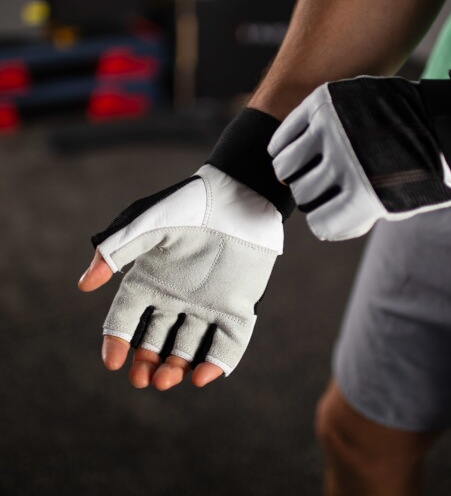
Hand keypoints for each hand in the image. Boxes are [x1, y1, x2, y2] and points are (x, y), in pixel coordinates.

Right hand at [79, 164, 282, 389]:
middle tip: (142, 379)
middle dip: (147, 362)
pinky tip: (203, 376)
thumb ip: (115, 251)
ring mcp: (209, 304)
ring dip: (177, 366)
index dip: (116, 340)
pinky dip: (217, 362)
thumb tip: (84, 286)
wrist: (237, 197)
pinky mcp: (239, 306)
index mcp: (152, 279)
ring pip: (190, 346)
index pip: (127, 317)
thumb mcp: (146, 225)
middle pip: (157, 339)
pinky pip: (229, 342)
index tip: (112, 362)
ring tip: (166, 380)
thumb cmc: (189, 206)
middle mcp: (178, 297)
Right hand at [268, 76, 450, 240]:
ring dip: (290, 172)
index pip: (321, 224)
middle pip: (303, 194)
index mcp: (365, 197)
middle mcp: (345, 164)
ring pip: (286, 167)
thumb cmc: (421, 169)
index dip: (326, 221)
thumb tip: (317, 220)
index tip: (331, 211)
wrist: (441, 119)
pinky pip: (283, 135)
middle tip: (321, 184)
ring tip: (301, 167)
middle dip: (311, 194)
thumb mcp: (397, 205)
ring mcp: (332, 130)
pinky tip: (288, 150)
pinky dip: (281, 146)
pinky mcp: (323, 104)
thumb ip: (357, 218)